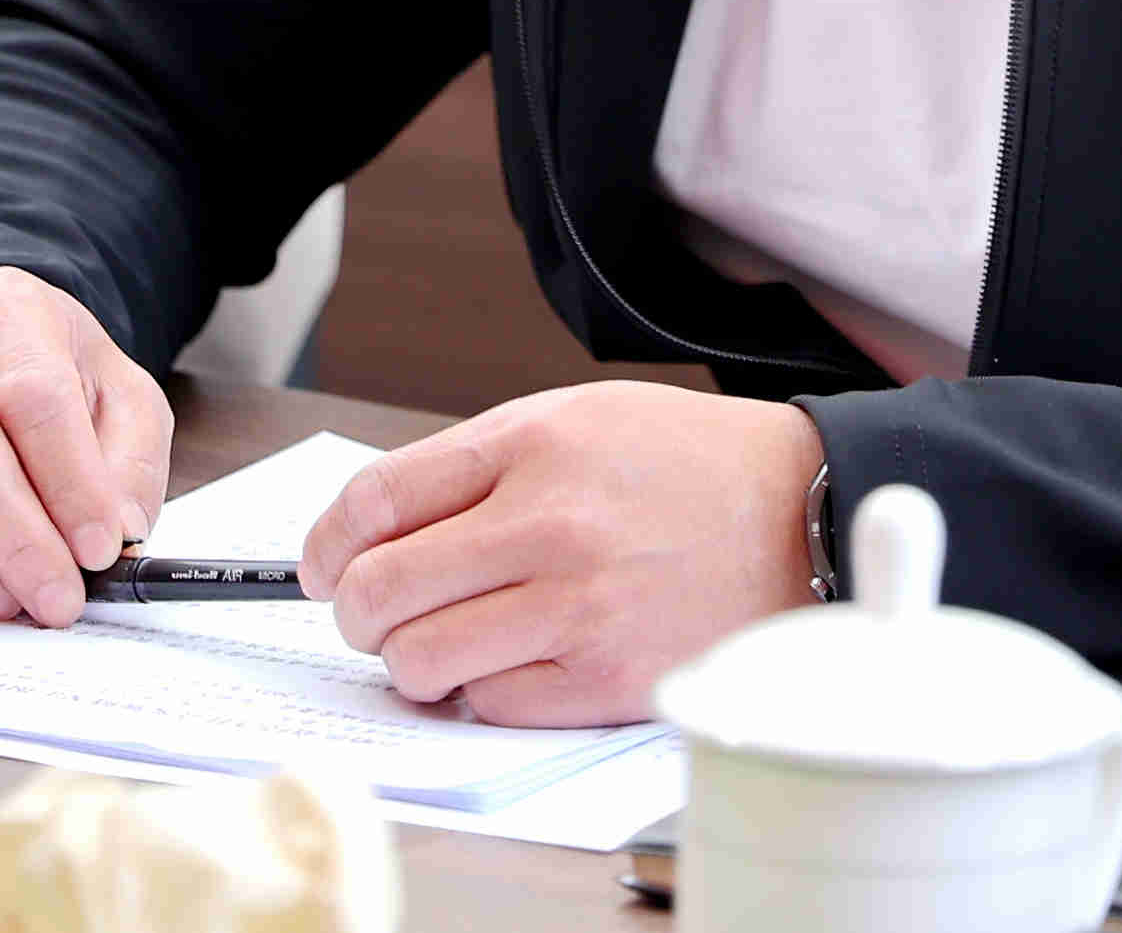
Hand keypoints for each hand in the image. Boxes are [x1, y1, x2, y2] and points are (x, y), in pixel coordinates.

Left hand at [300, 384, 823, 724]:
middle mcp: (547, 526)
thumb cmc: (682, 464)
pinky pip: (489, 704)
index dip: (325, 543)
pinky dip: (480, 692)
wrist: (800, 511)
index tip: (321, 565)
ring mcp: (577, 609)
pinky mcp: (604, 680)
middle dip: (356, 611)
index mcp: (531, 446)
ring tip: (439, 643)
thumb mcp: (576, 418)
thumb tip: (373, 532)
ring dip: (411, 660)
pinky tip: (509, 661)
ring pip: (420, 660)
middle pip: (380, 590)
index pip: (375, 502)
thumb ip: (476, 465)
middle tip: (375, 614)